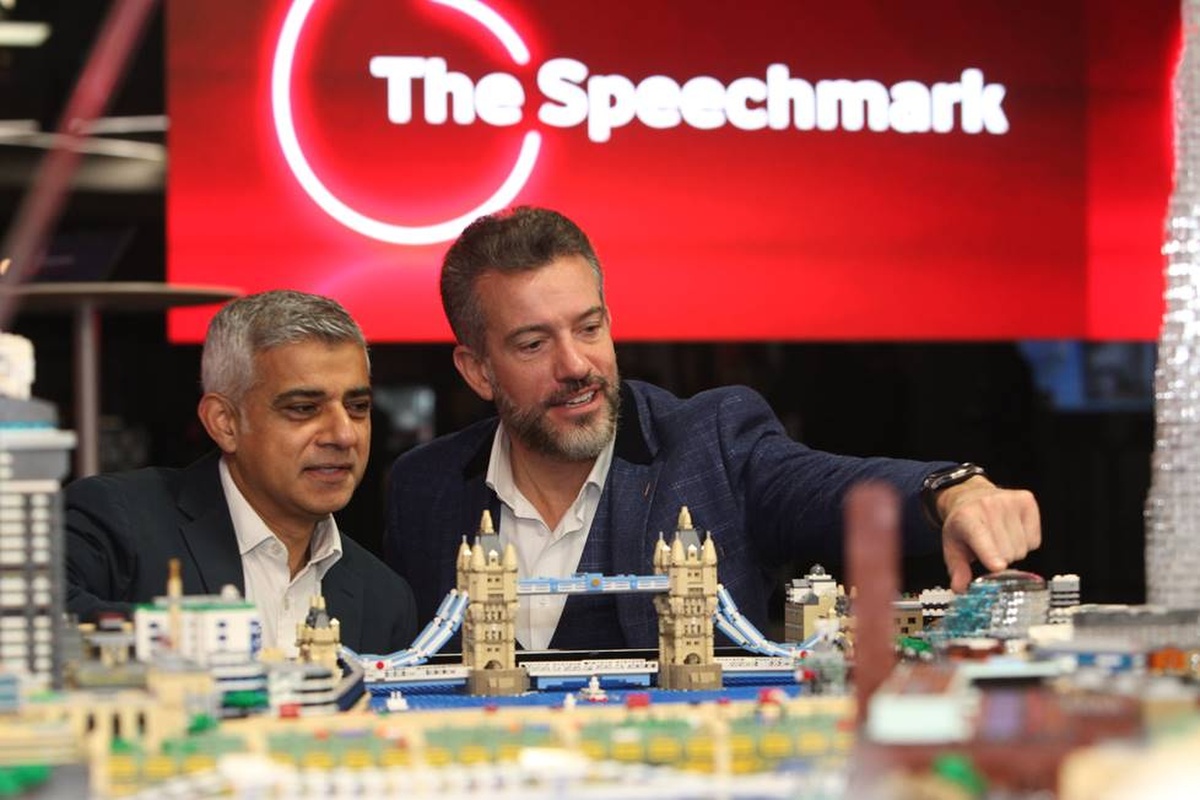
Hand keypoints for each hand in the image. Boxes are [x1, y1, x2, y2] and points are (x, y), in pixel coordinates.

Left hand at [937, 475, 1040, 592]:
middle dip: (1001, 560)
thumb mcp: (953, 546)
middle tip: (990, 550)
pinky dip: (1027, 543)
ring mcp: (1009, 502)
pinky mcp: (1027, 501)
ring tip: (1000, 540)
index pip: (982, 539)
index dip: (991, 555)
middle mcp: (989, 506)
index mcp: (966, 518)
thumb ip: (957, 569)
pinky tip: (1013, 533)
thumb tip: (960, 588)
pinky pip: (1035, 540)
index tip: (998, 567)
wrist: (972, 496)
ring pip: (1023, 549)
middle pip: (1007, 553)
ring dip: (1013, 552)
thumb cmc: (964, 523)